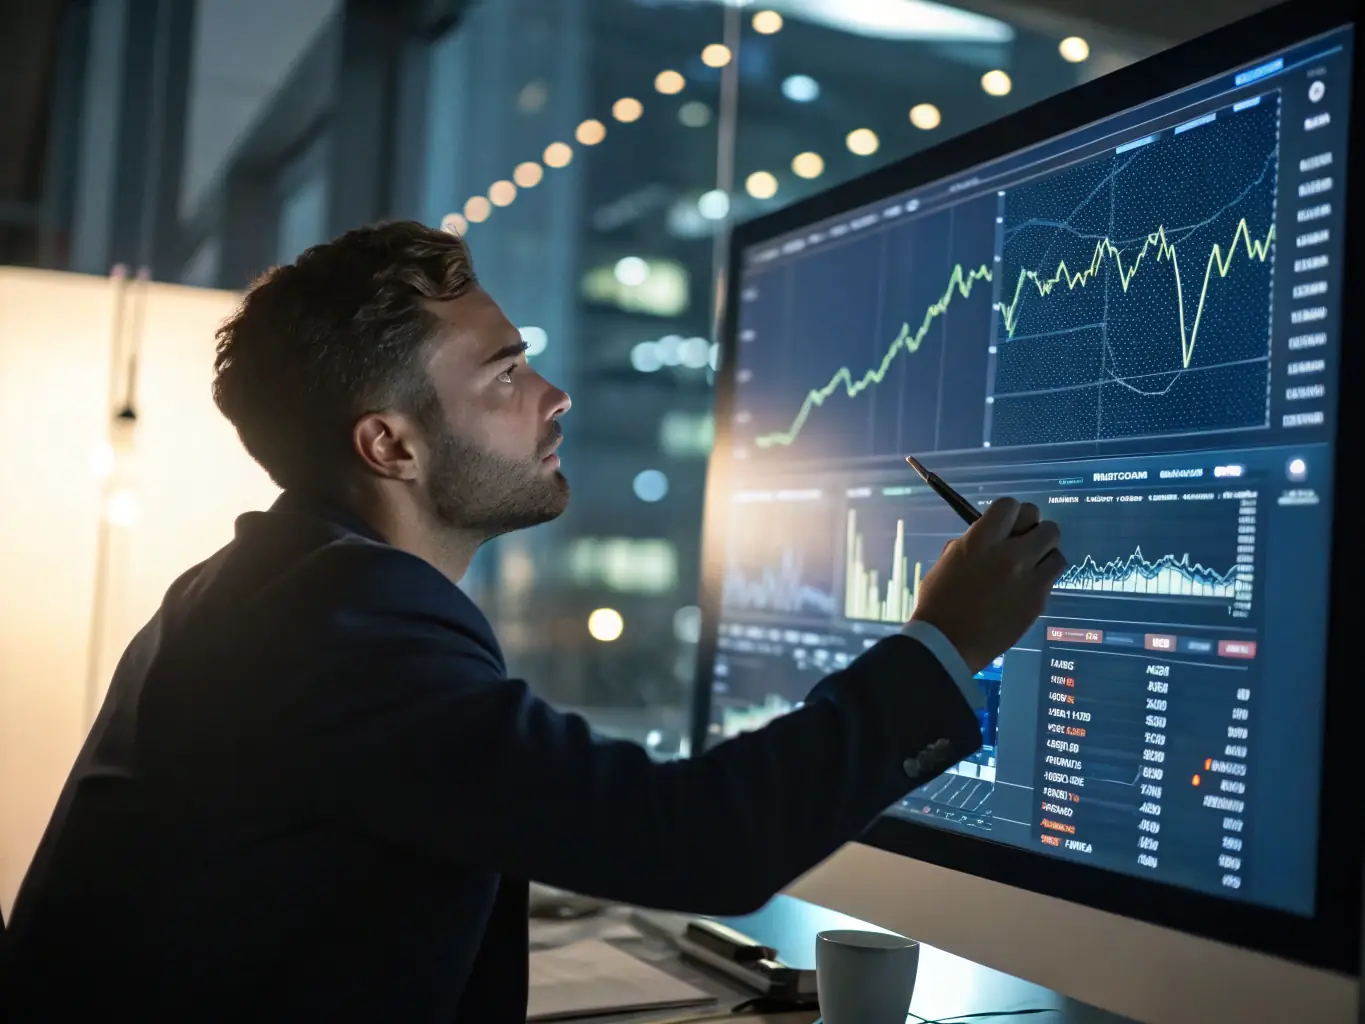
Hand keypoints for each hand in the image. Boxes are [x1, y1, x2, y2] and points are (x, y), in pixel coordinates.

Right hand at [910, 498, 1064, 674]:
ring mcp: (1027, 577)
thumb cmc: (939, 602)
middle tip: (1022, 543)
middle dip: (1032, 530)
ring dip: (1044, 552)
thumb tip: (991, 536)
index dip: (1010, 513)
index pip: (1010, 505)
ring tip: (1030, 564)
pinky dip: (1044, 575)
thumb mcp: (948, 561)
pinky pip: (1053, 575)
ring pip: (1055, 548)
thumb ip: (971, 543)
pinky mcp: (1038, 599)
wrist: (948, 643)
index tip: (1007, 524)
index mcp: (980, 541)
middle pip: (1042, 523)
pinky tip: (1030, 584)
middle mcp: (1008, 554)